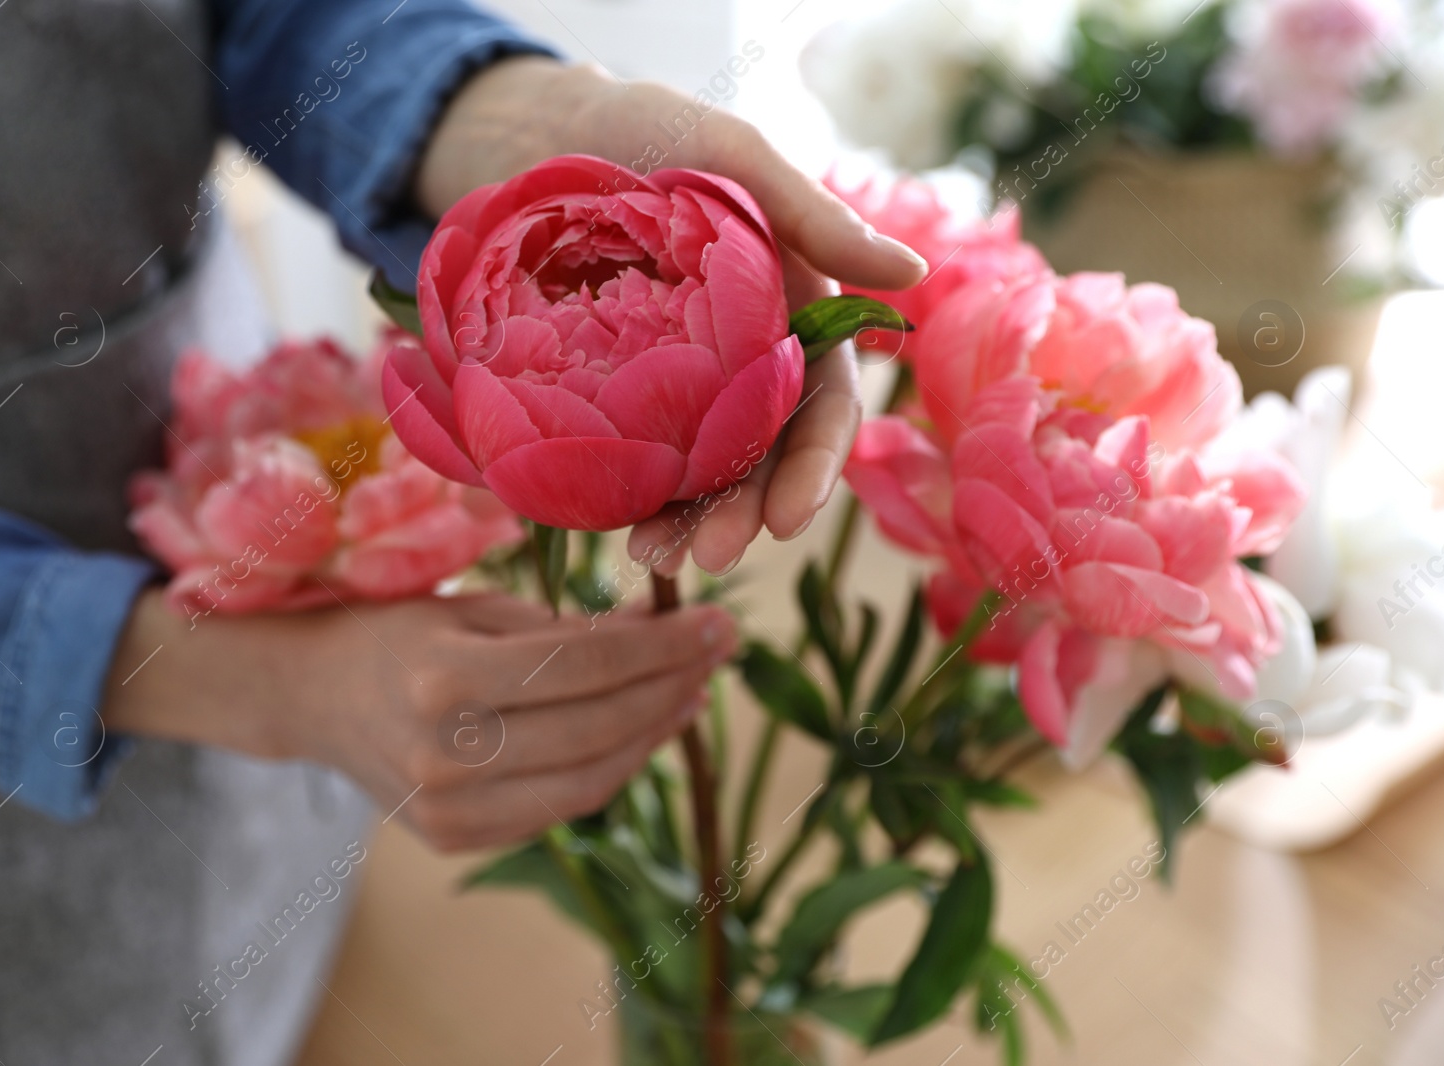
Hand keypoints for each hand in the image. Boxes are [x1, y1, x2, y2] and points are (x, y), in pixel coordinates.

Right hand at [103, 588, 736, 851]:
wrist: (312, 696)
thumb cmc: (399, 632)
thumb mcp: (478, 608)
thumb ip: (571, 625)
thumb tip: (666, 624)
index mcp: (444, 677)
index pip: (587, 665)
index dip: (665, 646)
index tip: (720, 622)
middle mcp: (445, 752)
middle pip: (599, 726)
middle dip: (674, 686)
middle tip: (720, 651)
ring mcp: (449, 808)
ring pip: (591, 779)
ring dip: (654, 733)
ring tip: (693, 693)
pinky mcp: (456, 839)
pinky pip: (561, 808)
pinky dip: (612, 769)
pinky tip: (644, 731)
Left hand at [415, 58, 927, 575]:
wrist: (532, 133)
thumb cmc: (645, 130)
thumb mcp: (729, 154)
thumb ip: (813, 216)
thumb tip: (911, 273)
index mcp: (789, 312)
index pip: (821, 404)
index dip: (814, 465)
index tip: (790, 518)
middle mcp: (740, 361)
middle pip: (760, 456)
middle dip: (744, 513)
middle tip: (712, 554)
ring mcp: (675, 385)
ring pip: (698, 472)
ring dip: (686, 523)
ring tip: (654, 558)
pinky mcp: (611, 396)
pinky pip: (629, 458)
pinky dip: (625, 499)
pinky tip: (610, 527)